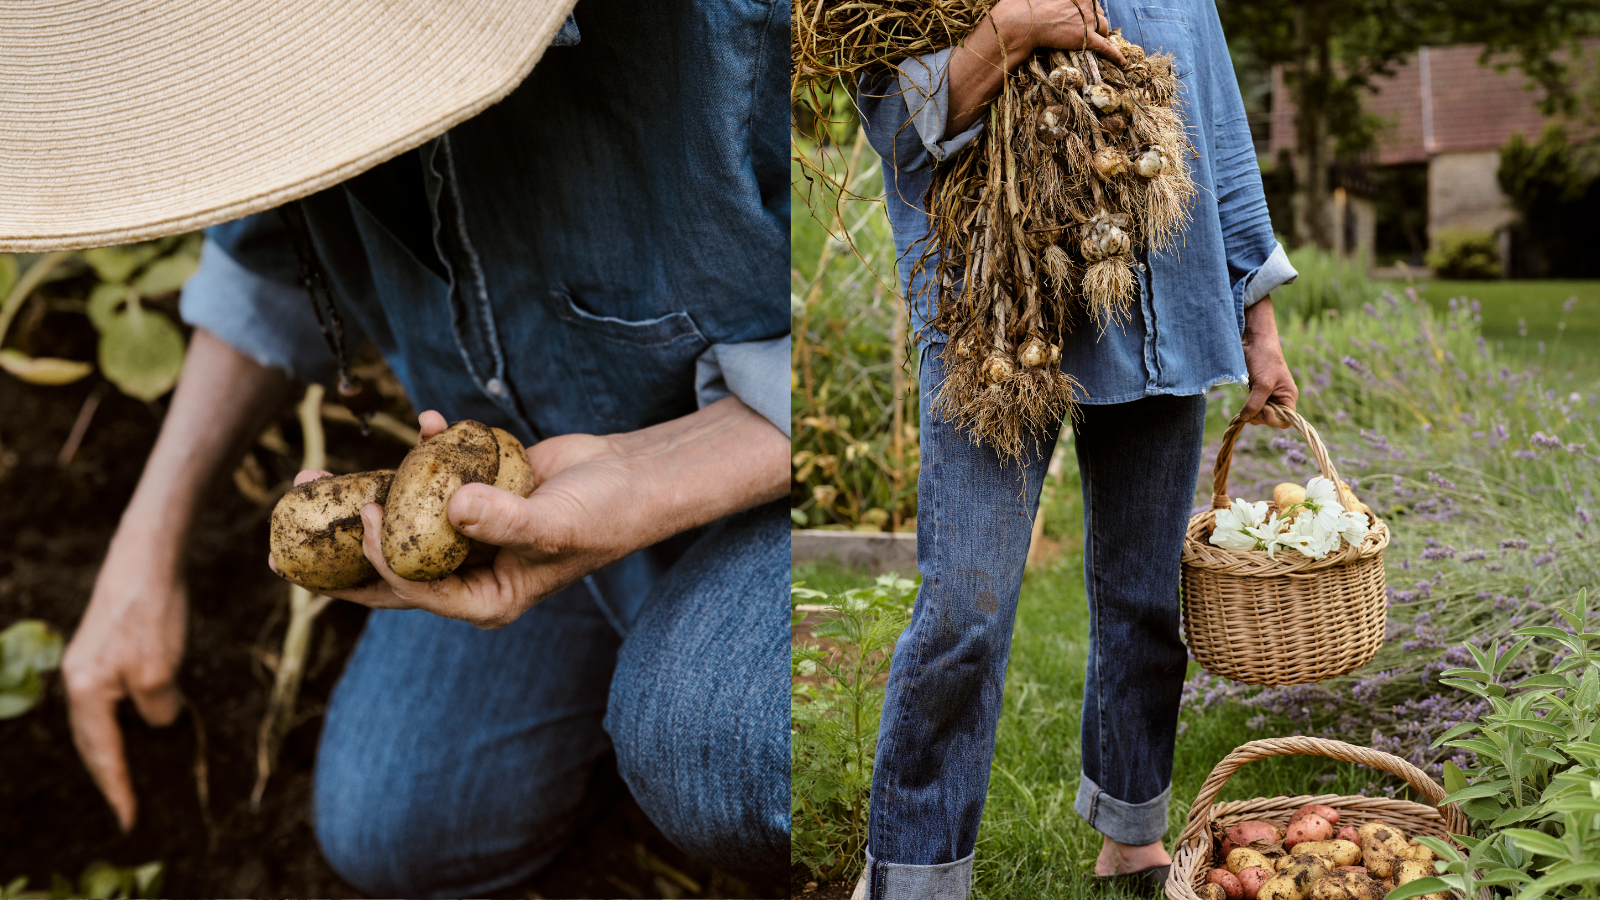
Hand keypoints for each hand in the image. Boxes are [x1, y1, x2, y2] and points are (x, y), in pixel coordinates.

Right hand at [61, 542, 186, 831]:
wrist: (146, 558)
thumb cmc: (152, 616)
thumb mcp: (161, 673)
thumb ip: (158, 709)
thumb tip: (160, 721)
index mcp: (86, 693)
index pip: (103, 754)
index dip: (117, 788)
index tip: (128, 820)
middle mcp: (78, 680)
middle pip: (91, 741)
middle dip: (107, 774)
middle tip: (124, 806)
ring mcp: (87, 661)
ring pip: (98, 718)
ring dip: (112, 746)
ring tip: (127, 773)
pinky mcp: (103, 645)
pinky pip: (108, 696)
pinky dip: (120, 717)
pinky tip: (137, 719)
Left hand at [273, 398, 787, 629]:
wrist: (632, 478)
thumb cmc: (601, 516)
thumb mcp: (554, 526)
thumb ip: (503, 521)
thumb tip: (451, 506)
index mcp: (483, 599)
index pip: (415, 589)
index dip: (378, 558)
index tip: (361, 514)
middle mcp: (467, 570)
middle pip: (386, 564)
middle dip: (334, 547)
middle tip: (280, 533)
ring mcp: (465, 531)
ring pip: (397, 518)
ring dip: (359, 494)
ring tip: (311, 474)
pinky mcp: (471, 493)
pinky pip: (431, 477)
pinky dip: (422, 450)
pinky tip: (423, 423)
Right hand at [988, 0, 1122, 60]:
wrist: (1025, 22)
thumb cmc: (1027, 5)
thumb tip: (1052, 3)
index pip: (1090, 0)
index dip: (1086, 8)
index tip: (1081, 14)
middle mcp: (1087, 3)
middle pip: (1098, 13)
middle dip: (1093, 20)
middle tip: (1083, 28)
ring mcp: (1088, 20)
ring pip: (1104, 26)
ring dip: (1100, 32)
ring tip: (1094, 39)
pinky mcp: (1086, 37)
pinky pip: (1106, 47)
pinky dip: (1115, 55)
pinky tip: (1122, 62)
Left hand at [1239, 297, 1298, 427]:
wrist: (1254, 342)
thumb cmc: (1265, 360)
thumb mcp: (1262, 384)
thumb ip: (1255, 404)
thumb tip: (1246, 418)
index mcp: (1289, 397)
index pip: (1285, 421)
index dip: (1273, 420)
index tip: (1263, 409)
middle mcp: (1280, 399)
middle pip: (1270, 420)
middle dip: (1259, 416)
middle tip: (1250, 406)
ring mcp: (1268, 396)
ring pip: (1260, 415)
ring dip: (1251, 413)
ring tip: (1246, 402)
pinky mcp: (1257, 393)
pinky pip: (1253, 408)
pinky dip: (1247, 408)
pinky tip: (1243, 401)